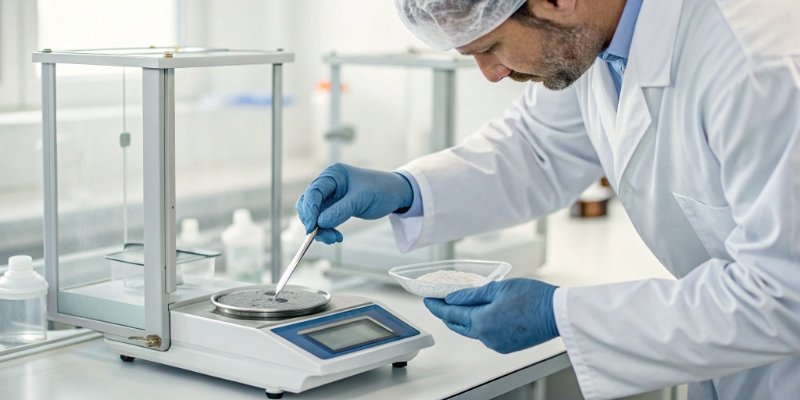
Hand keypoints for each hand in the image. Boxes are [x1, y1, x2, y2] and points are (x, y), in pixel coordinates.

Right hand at [296, 163, 413, 243]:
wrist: (395, 194)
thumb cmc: (381, 190)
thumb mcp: (362, 200)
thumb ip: (340, 210)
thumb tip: (320, 223)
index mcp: (334, 174)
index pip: (314, 191)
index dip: (310, 209)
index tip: (312, 226)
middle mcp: (328, 184)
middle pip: (308, 203)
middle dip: (313, 221)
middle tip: (322, 236)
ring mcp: (330, 197)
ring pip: (314, 215)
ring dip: (320, 229)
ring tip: (334, 238)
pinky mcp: (334, 208)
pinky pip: (322, 221)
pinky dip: (326, 231)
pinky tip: (337, 237)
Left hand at [424, 278, 558, 353]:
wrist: (557, 314)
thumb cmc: (534, 298)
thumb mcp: (498, 288)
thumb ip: (472, 294)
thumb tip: (453, 298)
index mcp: (482, 321)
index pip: (452, 313)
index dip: (437, 305)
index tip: (428, 299)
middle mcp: (486, 336)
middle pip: (458, 325)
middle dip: (446, 314)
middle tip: (438, 303)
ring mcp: (496, 343)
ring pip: (471, 331)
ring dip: (462, 319)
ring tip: (457, 306)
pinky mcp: (506, 345)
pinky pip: (484, 335)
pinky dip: (477, 325)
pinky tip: (479, 315)